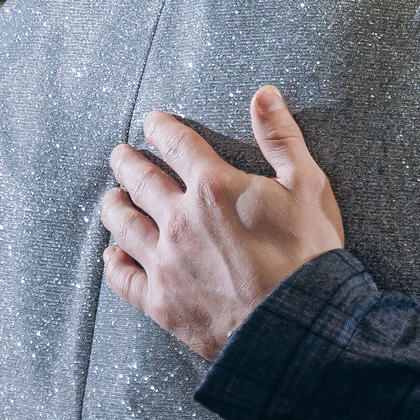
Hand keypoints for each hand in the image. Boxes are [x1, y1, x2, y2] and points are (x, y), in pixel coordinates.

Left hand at [99, 87, 345, 359]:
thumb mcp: (308, 185)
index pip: (175, 144)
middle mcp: (180, 219)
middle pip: (140, 181)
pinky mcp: (161, 300)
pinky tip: (112, 254)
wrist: (296, 325)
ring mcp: (166, 261)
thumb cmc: (308, 253)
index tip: (151, 122)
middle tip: (120, 154)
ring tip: (110, 197)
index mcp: (213, 186)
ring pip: (124, 224)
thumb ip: (281, 137)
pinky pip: (124, 277)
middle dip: (127, 162)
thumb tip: (264, 94)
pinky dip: (114, 262)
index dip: (160, 128)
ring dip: (113, 206)